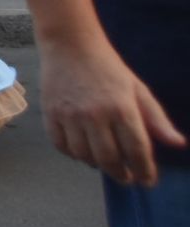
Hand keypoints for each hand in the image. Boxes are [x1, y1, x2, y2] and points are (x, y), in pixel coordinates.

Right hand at [40, 42, 185, 185]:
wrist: (70, 45)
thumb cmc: (108, 67)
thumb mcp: (138, 89)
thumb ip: (157, 119)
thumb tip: (178, 144)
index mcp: (122, 108)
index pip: (137, 150)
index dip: (145, 171)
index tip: (148, 181)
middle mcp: (95, 115)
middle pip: (109, 159)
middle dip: (121, 174)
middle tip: (127, 178)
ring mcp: (70, 116)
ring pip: (84, 156)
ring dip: (97, 165)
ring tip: (105, 162)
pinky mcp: (50, 114)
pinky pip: (61, 146)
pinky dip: (73, 154)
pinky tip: (82, 150)